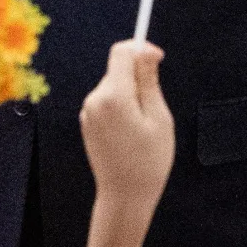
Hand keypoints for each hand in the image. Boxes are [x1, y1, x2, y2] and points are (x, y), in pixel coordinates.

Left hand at [79, 40, 173, 211]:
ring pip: (113, 85)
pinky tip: (131, 131)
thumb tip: (146, 52)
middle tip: (155, 105)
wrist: (125, 197)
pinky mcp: (87, 122)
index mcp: (113, 96)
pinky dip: (121, 106)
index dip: (141, 48)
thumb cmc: (148, 161)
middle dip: (138, 77)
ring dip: (131, 93)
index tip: (159, 59)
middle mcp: (94, 100)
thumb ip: (149, 82)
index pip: (121, 52)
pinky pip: (107, 101)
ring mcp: (88, 112)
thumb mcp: (159, 118)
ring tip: (144, 124)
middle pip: (118, 69)